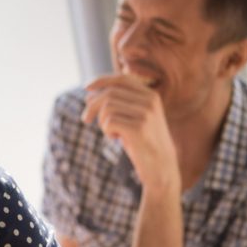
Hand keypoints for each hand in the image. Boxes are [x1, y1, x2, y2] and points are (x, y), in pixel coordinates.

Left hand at [83, 74, 179, 189]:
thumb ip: (117, 104)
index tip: (86, 88)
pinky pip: (109, 122)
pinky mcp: (139, 127)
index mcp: (150, 95)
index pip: (122, 79)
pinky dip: (107, 131)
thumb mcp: (132, 119)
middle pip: (110, 93)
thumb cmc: (143, 142)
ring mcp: (146, 113)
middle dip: (92, 106)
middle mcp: (150, 101)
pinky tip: (116, 139)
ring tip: (111, 133)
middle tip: (85, 120)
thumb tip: (89, 94)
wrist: (161, 167)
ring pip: (107, 108)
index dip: (102, 81)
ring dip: (102, 122)